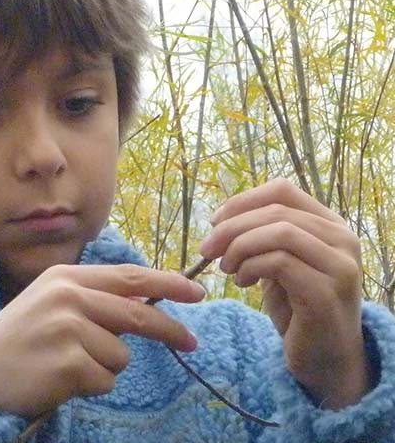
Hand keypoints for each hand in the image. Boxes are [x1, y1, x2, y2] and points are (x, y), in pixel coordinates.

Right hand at [0, 263, 203, 417]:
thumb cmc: (21, 339)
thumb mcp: (53, 304)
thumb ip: (94, 300)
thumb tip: (147, 302)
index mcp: (66, 278)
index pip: (129, 276)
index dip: (167, 282)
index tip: (196, 291)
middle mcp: (68, 296)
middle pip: (137, 313)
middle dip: (170, 329)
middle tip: (192, 341)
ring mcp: (67, 328)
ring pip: (120, 355)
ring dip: (103, 366)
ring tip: (67, 364)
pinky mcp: (68, 362)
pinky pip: (105, 380)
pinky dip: (90, 385)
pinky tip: (59, 379)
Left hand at [199, 178, 368, 408]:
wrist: (325, 359)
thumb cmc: (298, 307)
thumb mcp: (278, 262)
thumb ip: (261, 236)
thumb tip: (221, 219)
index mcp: (330, 224)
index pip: (283, 190)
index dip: (243, 201)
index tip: (215, 221)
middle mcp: (343, 239)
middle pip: (276, 211)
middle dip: (232, 227)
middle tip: (207, 249)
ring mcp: (339, 266)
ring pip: (279, 232)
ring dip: (240, 246)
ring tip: (225, 267)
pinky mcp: (327, 292)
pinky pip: (279, 262)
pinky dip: (251, 266)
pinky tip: (242, 282)